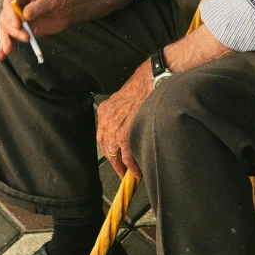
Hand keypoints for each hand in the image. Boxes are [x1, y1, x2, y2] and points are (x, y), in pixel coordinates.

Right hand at [0, 0, 76, 59]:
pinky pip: (9, 37)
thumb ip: (38, 7)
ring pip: (4, 28)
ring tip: (9, 49)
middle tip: (26, 38)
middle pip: (5, 17)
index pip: (10, 2)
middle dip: (12, 30)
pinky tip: (1, 55)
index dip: (11, 14)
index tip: (18, 24)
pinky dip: (4, 46)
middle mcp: (14, 3)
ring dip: (6, 39)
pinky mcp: (19, 29)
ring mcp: (15, 17)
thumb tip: (25, 15)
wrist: (69, 7)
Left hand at [96, 62, 152, 178]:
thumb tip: (128, 120)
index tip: (114, 155)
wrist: (151, 80)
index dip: (109, 148)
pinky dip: (132, 167)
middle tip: (121, 171)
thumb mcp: (124, 96)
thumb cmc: (143, 83)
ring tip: (130, 175)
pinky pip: (127, 157)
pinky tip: (137, 172)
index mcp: (105, 110)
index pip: (103, 135)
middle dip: (114, 161)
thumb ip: (121, 110)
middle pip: (106, 147)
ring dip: (123, 167)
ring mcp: (113, 130)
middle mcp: (105, 121)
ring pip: (115, 155)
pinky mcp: (124, 136)